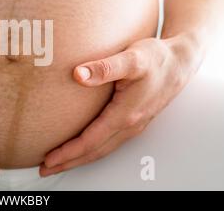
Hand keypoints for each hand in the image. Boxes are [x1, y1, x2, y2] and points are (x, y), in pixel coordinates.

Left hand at [41, 35, 200, 176]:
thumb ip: (104, 68)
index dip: (68, 152)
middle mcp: (130, 125)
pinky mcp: (134, 120)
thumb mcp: (132, 58)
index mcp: (125, 115)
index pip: (90, 141)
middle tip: (46, 168)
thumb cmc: (157, 59)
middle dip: (69, 162)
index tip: (49, 158)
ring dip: (80, 158)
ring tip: (60, 162)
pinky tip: (84, 146)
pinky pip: (109, 142)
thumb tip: (78, 74)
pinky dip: (92, 149)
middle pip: (94, 152)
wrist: (180, 61)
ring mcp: (133, 125)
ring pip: (102, 149)